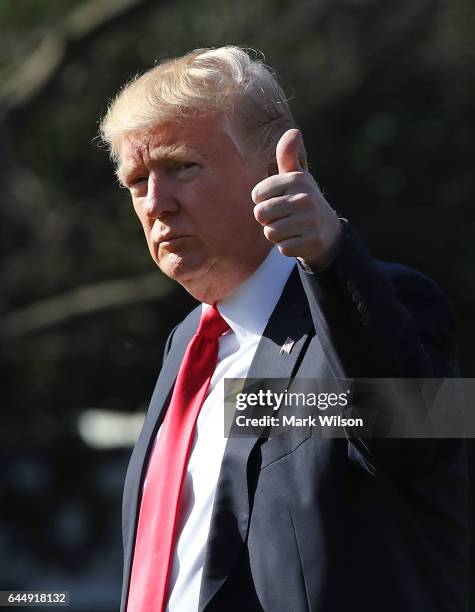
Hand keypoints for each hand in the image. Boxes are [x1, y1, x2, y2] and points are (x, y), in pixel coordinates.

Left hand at [252, 129, 342, 270]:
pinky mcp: (311, 242)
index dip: (263, 202)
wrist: (328, 231)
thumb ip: (286, 155)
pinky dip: (287, 247)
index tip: (278, 201)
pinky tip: (298, 239)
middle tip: (283, 217)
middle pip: (261, 214)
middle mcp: (304, 198)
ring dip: (277, 234)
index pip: (257, 195)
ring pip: (270, 233)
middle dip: (268, 220)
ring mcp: (309, 221)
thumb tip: (293, 131)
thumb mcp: (296, 177)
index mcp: (296, 180)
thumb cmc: (303, 201)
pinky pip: (283, 248)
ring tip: (291, 228)